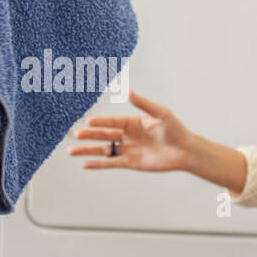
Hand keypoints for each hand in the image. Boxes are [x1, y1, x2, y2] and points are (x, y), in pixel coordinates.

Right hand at [66, 89, 193, 172]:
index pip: (113, 122)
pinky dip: (98, 164)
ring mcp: (128, 149)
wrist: (185, 151)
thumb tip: (128, 91)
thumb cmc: (175, 129)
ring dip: (88, 151)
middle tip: (75, 134)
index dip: (101, 122)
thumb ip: (143, 104)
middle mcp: (127, 135)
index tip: (88, 121)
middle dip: (89, 135)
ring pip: (104, 150)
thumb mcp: (161, 113)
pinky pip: (111, 163)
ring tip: (71, 151)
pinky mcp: (131, 163)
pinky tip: (85, 164)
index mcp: (133, 122)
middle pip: (104, 135)